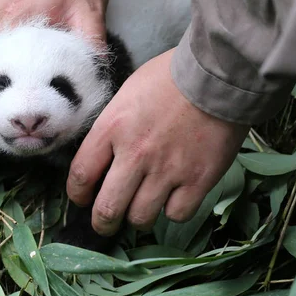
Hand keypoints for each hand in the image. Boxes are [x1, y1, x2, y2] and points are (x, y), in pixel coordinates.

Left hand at [66, 49, 249, 235]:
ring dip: (138, 217)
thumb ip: (112, 129)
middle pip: (107, 209)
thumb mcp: (126, 95)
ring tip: (143, 207)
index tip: (82, 199)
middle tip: (106, 222)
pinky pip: (177, 215)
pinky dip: (173, 211)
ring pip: (141, 217)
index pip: (81, 175)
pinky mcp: (199, 179)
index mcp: (112, 129)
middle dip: (102, 222)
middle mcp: (135, 154)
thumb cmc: (168, 77)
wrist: (218, 73)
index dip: (77, 195)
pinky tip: (174, 197)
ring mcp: (168, 170)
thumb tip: (103, 158)